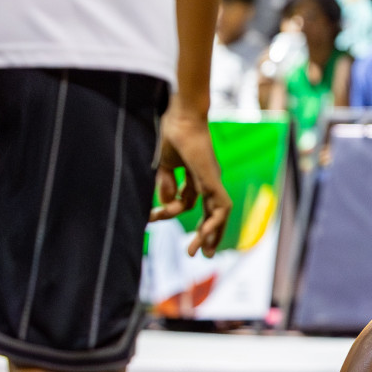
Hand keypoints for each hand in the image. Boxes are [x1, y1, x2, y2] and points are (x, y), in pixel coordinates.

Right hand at [151, 95, 233, 257]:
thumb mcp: (164, 165)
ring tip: (199, 253)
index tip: (150, 217)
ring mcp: (213, 180)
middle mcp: (208, 180)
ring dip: (210, 234)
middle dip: (206, 234)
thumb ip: (166, 184)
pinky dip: (215, 222)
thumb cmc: (172, 134)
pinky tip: (203, 234)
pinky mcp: (213, 179)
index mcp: (196, 175)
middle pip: (212, 212)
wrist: (181, 117)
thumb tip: (165, 204)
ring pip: (219, 213)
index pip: (187, 202)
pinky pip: (221, 206)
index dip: (169, 212)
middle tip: (202, 254)